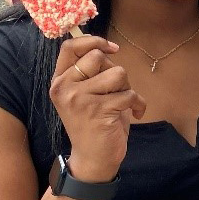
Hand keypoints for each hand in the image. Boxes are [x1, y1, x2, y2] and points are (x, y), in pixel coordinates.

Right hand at [49, 36, 146, 181]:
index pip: (70, 47)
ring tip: (122, 103)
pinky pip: (129, 94)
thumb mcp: (85, 94)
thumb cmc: (94, 124)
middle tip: (116, 90)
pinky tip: (134, 114)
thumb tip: (108, 48)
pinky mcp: (98, 110)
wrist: (93, 159)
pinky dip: (138, 104)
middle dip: (115, 70)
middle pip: (99, 57)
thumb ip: (92, 72)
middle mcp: (64, 87)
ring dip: (127, 87)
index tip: (112, 48)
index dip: (93, 40)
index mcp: (60, 81)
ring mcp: (79, 99)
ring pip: (118, 73)